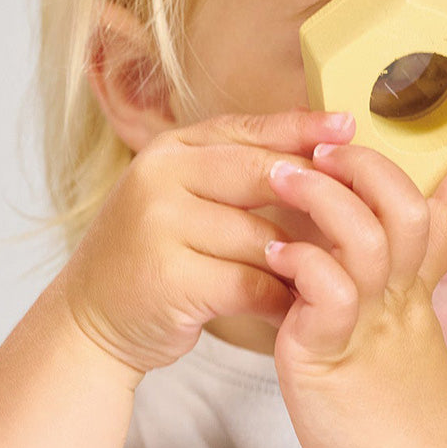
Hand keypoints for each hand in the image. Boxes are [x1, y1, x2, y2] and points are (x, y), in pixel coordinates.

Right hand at [55, 109, 354, 376]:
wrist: (89, 320)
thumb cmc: (151, 256)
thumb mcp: (180, 196)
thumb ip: (233, 169)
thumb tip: (318, 139)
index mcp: (167, 150)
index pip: (247, 129)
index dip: (302, 127)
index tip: (349, 128)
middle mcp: (159, 177)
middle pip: (261, 173)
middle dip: (315, 192)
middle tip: (357, 210)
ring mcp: (161, 226)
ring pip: (263, 235)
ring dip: (299, 261)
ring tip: (329, 273)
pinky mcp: (171, 278)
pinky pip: (251, 281)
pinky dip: (278, 298)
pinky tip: (291, 309)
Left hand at [263, 122, 446, 447]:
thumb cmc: (399, 420)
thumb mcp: (404, 347)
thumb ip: (389, 304)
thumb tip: (359, 275)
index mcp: (415, 293)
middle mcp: (400, 298)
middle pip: (406, 208)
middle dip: (368, 165)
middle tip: (329, 142)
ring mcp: (371, 322)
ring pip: (366, 238)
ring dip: (324, 197)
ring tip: (284, 175)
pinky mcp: (335, 351)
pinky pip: (327, 292)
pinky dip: (302, 263)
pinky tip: (275, 251)